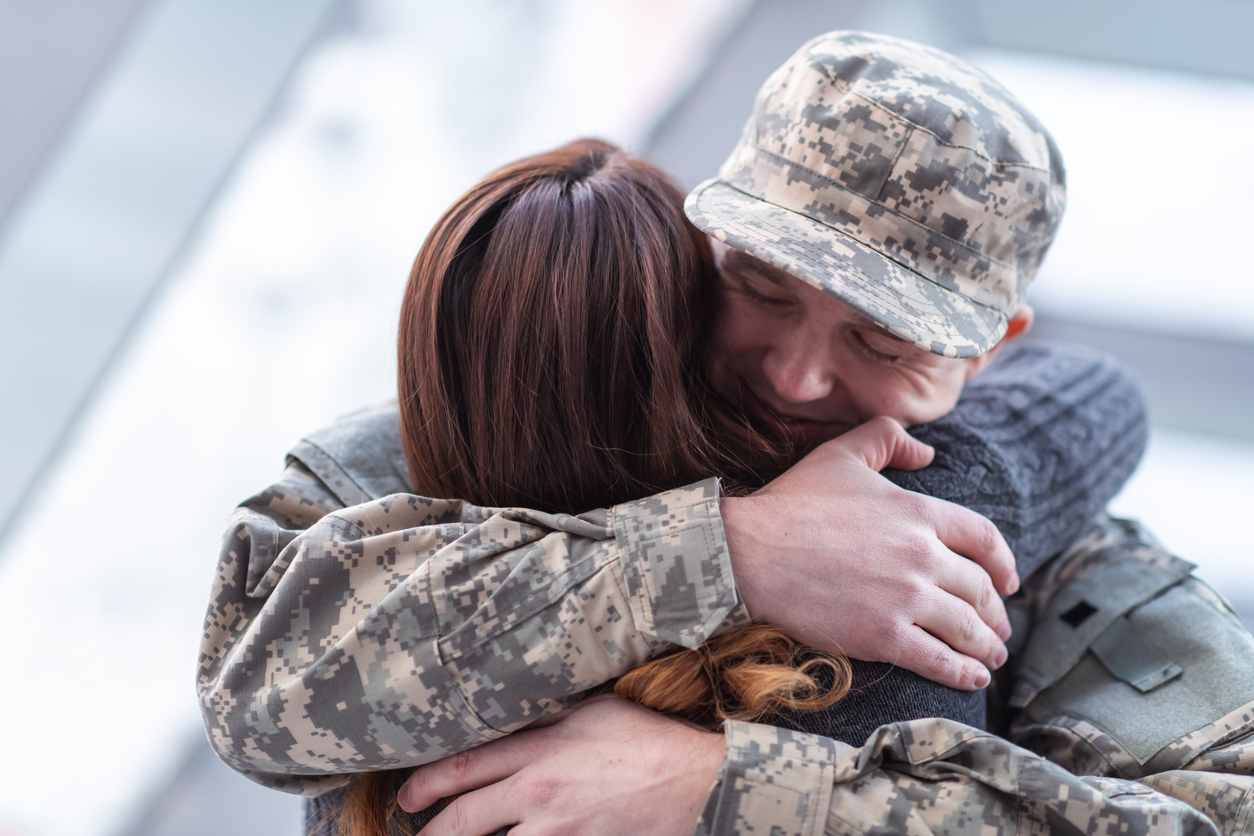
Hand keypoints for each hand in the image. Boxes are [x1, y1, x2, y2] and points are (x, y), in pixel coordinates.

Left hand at [398, 696, 724, 835]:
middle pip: (462, 819)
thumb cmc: (650, 740)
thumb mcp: (593, 711)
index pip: (463, 766)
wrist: (697, 781)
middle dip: (430, 832)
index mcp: (539, 748)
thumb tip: (515, 717)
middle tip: (414, 834)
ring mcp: (556, 830)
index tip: (408, 795)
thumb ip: (548, 718)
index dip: (425, 784)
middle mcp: (538, 790)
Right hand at [722, 416, 1016, 690]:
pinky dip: (963, 672)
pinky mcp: (882, 635)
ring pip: (966, 627)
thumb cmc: (790, 503)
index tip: (1009, 582)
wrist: (749, 552)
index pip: (984, 538)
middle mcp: (922, 554)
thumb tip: (928, 451)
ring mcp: (905, 598)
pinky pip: (938, 659)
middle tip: (998, 627)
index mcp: (918, 511)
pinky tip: (973, 678)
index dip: (1004, 563)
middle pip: (979, 589)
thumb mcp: (841, 454)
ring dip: (987, 645)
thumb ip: (887, 438)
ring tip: (991, 656)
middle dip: (996, 612)